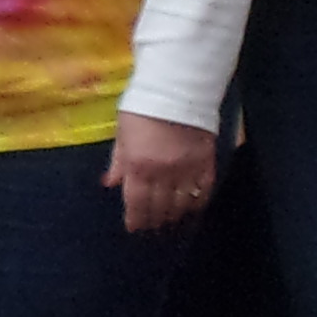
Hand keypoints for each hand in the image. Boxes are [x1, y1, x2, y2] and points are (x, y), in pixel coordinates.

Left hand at [105, 110, 217, 235]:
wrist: (178, 87)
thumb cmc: (144, 107)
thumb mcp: (123, 133)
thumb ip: (118, 161)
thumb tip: (110, 184)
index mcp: (138, 165)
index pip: (136, 203)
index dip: (136, 219)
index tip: (135, 228)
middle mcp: (163, 173)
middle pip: (159, 208)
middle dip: (154, 221)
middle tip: (152, 229)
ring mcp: (187, 169)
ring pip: (182, 204)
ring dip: (174, 216)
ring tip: (170, 222)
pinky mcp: (206, 162)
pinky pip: (204, 192)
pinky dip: (197, 204)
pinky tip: (192, 209)